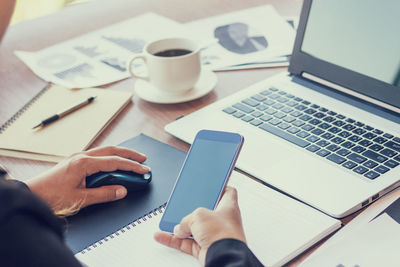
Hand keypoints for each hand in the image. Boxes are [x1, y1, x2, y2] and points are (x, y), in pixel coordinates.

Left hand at [26, 146, 149, 214]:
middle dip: (129, 154)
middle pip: (111, 150)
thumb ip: (103, 194)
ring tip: (132, 159)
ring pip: (104, 151)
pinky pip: (97, 156)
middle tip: (143, 158)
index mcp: (84, 163)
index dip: (131, 166)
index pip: (114, 162)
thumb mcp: (81, 199)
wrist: (32, 195)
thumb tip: (121, 191)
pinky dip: (109, 157)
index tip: (143, 169)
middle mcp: (81, 156)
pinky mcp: (74, 162)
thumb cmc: (51, 196)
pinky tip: (113, 163)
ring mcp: (77, 157)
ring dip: (120, 154)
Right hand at [154, 187, 245, 265]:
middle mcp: (222, 221)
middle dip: (192, 209)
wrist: (224, 258)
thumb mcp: (199, 215)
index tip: (211, 183)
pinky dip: (174, 240)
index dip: (219, 186)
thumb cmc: (223, 234)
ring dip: (181, 226)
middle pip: (205, 211)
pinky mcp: (205, 248)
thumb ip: (187, 218)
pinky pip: (186, 242)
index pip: (227, 192)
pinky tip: (164, 235)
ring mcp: (213, 236)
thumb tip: (181, 226)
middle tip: (183, 204)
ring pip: (194, 228)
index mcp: (228, 207)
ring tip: (170, 221)